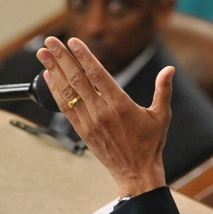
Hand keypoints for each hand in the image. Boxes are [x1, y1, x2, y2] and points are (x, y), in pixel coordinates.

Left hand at [36, 36, 172, 195]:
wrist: (136, 172)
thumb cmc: (150, 144)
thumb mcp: (161, 115)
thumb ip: (163, 90)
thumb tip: (169, 69)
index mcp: (120, 105)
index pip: (98, 74)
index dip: (84, 56)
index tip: (73, 41)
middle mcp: (101, 112)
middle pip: (77, 79)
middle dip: (62, 58)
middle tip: (50, 40)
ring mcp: (89, 121)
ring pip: (68, 91)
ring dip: (54, 70)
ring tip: (43, 54)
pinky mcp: (82, 130)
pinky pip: (65, 107)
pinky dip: (55, 90)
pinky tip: (49, 77)